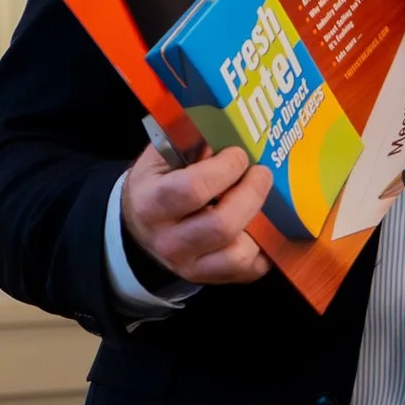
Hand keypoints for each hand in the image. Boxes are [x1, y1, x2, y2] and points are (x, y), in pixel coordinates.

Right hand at [121, 143, 273, 284]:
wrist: (140, 228)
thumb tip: (229, 126)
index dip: (225, 169)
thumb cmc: (156, 184)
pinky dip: (265, 248)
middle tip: (261, 173)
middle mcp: (169, 241)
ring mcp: (190, 266)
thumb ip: (190, 140)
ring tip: (262, 199)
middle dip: (251, 194)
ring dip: (260, 223)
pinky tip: (263, 225)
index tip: (238, 155)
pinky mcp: (210, 278)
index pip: (192, 189)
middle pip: (221, 225)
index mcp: (152, 204)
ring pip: (238, 254)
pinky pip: (249, 270)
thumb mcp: (160, 156)